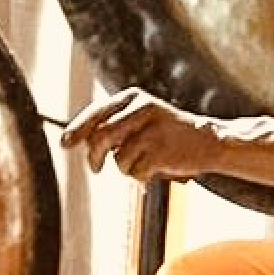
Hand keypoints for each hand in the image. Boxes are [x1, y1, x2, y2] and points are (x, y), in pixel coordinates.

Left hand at [60, 87, 219, 181]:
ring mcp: (152, 130)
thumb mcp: (140, 119)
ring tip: (143, 162)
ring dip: (126, 168)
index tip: (65, 143)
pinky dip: (141, 176)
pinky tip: (157, 168)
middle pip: (101, 136)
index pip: (96, 113)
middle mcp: (142, 109)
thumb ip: (112, 125)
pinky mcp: (161, 150)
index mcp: (133, 98)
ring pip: (119, 158)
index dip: (77, 129)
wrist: (208, 141)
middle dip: (94, 156)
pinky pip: (136, 171)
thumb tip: (75, 140)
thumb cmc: (166, 133)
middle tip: (96, 168)